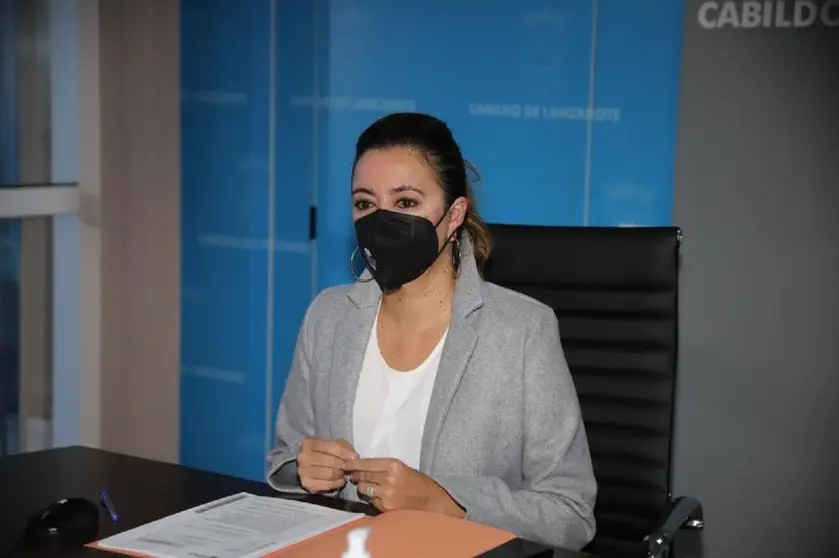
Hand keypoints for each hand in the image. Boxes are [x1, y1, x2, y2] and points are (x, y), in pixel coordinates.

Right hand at [296, 437, 357, 493]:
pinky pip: (327, 485)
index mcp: (308, 443)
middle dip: (343, 464)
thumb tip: (353, 458)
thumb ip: (345, 448)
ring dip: (340, 474)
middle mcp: (303, 457)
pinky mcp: (306, 484)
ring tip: (343, 472)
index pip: (329, 446)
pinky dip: (337, 483)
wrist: (312, 465)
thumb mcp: (335, 445)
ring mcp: (303, 471)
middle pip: (329, 461)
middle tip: (349, 467)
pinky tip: (340, 480)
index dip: (343, 452)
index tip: (354, 457)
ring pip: (329, 474)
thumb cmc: (325, 453)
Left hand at [345, 458, 464, 516]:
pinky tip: (380, 496)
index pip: (366, 463)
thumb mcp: (401, 467)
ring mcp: (386, 494)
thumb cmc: (416, 481)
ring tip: (369, 486)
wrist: (430, 500)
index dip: (353, 464)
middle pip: (362, 476)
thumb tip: (362, 467)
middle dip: (356, 475)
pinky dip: (372, 498)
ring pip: (363, 489)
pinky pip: (371, 500)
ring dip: (363, 487)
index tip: (345, 464)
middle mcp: (388, 479)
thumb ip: (383, 467)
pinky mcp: (385, 507)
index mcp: (393, 465)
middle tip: (353, 475)